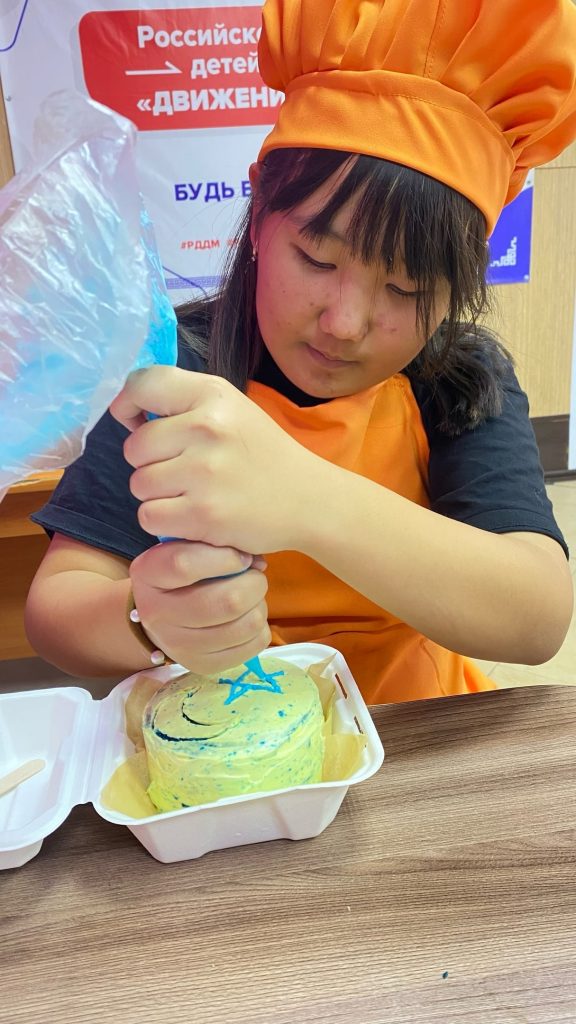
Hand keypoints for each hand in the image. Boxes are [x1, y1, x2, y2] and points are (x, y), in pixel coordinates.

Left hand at [110, 367, 318, 553]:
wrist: (308, 498)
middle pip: (133, 448)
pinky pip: (150, 517)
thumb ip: (183, 401)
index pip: (142, 384)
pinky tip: (192, 515)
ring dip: (158, 495)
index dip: (127, 405)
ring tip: (191, 493)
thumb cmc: (260, 452)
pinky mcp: (203, 514)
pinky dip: (165, 521)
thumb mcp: (231, 408)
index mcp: (212, 395)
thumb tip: (127, 410)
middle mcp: (207, 427)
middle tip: (183, 469)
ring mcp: (205, 472)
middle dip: (150, 462)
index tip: (137, 422)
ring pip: (139, 485)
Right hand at [130, 540, 270, 674]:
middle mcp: (155, 612)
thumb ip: (213, 542)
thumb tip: (255, 560)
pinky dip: (260, 629)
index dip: (226, 557)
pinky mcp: (200, 664)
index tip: (242, 556)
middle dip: (253, 584)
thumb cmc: (183, 573)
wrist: (162, 614)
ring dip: (259, 606)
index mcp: (147, 573)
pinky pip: (252, 646)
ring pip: (244, 625)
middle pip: (226, 601)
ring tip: (251, 598)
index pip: (184, 563)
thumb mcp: (186, 547)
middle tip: (254, 577)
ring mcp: (177, 644)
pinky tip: (247, 619)